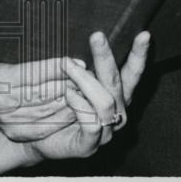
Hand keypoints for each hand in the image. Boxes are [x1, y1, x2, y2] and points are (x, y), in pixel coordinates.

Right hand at [0, 57, 79, 141]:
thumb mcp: (5, 60)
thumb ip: (32, 63)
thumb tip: (66, 62)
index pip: (33, 74)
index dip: (55, 68)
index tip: (74, 62)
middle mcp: (2, 103)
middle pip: (42, 93)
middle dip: (67, 84)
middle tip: (86, 76)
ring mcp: (9, 121)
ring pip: (47, 110)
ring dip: (69, 101)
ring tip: (85, 91)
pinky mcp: (17, 133)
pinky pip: (46, 125)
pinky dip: (62, 116)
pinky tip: (75, 109)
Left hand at [25, 31, 149, 161]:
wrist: (37, 137)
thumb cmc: (55, 104)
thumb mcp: (69, 80)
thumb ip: (81, 66)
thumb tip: (87, 49)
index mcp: (116, 95)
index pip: (132, 73)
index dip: (139, 55)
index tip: (143, 35)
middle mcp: (116, 112)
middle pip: (116, 82)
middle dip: (106, 57)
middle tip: (96, 36)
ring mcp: (105, 132)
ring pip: (104, 101)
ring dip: (84, 79)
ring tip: (67, 65)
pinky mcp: (89, 146)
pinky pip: (91, 123)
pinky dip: (78, 105)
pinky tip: (68, 94)